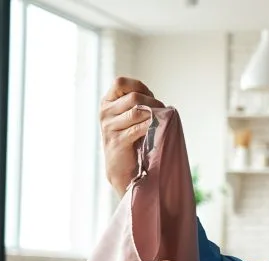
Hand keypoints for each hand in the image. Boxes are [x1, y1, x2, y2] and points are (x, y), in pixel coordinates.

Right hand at [99, 77, 164, 196]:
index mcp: (107, 103)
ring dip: (154, 115)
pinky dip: (151, 127)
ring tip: (161, 121)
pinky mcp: (117, 141)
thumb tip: (158, 103)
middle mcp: (105, 112)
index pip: (120, 83)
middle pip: (133, 97)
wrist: (121, 169)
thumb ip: (138, 105)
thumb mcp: (131, 117)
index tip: (150, 98)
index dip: (139, 87)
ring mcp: (109, 127)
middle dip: (153, 103)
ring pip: (136, 111)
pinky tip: (157, 129)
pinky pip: (138, 128)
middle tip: (163, 112)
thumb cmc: (131, 141)